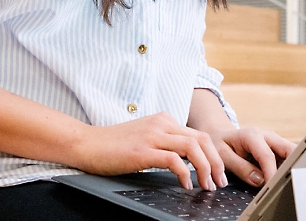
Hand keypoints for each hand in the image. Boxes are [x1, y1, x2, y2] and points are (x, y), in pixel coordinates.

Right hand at [69, 113, 227, 190]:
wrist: (86, 143)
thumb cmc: (113, 146)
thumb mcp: (144, 137)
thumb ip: (164, 142)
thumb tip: (186, 161)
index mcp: (164, 120)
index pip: (200, 135)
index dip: (214, 155)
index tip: (217, 173)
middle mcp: (161, 124)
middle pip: (202, 140)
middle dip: (216, 163)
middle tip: (219, 182)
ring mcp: (152, 136)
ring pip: (193, 148)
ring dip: (205, 169)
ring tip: (206, 185)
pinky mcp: (142, 151)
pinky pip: (174, 160)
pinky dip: (185, 174)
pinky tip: (185, 184)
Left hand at [207, 126, 293, 187]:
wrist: (219, 135)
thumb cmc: (219, 144)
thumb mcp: (222, 156)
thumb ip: (240, 168)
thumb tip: (259, 180)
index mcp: (252, 135)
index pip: (268, 156)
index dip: (272, 174)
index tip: (272, 189)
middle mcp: (267, 136)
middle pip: (289, 150)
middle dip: (292, 167)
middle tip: (289, 184)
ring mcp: (274, 142)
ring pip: (292, 154)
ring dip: (292, 168)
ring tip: (288, 184)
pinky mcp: (277, 148)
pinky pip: (287, 159)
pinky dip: (288, 169)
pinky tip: (284, 180)